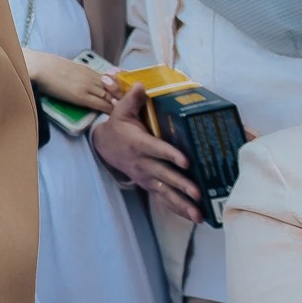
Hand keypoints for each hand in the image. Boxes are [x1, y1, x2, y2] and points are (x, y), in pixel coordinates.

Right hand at [25, 50, 120, 112]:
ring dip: (119, 102)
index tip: (127, 93)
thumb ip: (78, 74)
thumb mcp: (68, 67)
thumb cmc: (48, 67)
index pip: (111, 78)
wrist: (40, 67)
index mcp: (88, 69)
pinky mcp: (81, 96)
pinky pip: (100, 103)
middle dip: (124, 95)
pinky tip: (116, 114)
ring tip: (128, 110)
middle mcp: (91, 77)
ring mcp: (87, 86)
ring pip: (110, 95)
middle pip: (114, 87)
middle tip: (135, 103)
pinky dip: (110, 108)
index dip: (120, 86)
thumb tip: (81, 80)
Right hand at [91, 84, 202, 221]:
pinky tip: (193, 217)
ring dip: (181, 203)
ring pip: (164, 192)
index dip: (170, 155)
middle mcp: (142, 163)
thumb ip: (133, 99)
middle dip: (181, 185)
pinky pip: (163, 199)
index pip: (156, 149)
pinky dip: (177, 209)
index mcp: (138, 143)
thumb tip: (142, 85)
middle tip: (197, 193)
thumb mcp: (121, 111)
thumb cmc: (118, 127)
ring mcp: (145, 176)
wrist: (103, 147)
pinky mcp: (148, 185)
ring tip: (198, 214)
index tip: (185, 162)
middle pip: (164, 175)